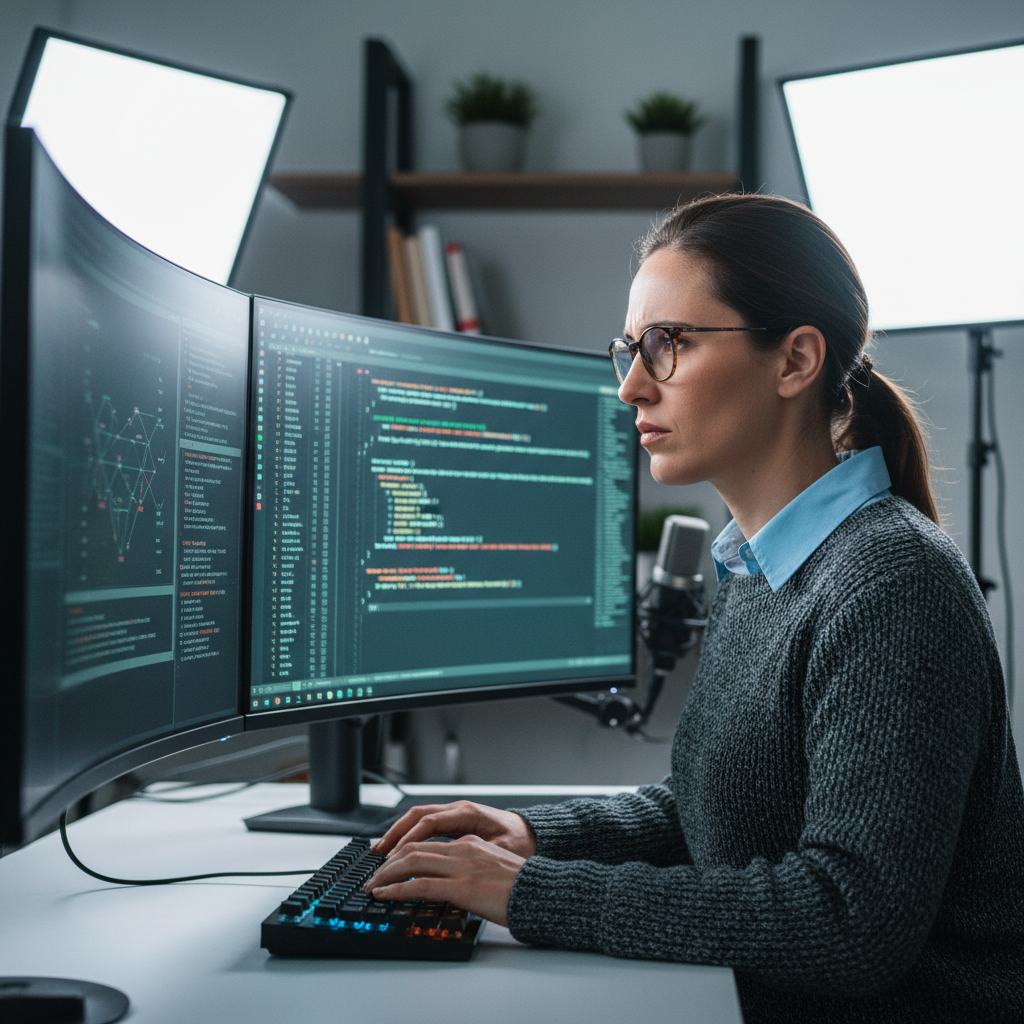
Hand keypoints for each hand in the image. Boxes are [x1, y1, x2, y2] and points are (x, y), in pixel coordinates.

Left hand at [363, 835, 524, 926]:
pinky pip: (420, 885)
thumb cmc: (523, 887)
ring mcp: (461, 866)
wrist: (543, 892)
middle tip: (372, 876)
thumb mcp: (493, 870)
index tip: (388, 865)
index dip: (402, 852)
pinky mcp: (461, 886)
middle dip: (387, 863)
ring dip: (386, 875)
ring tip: (372, 886)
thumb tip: (452, 885)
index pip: (427, 843)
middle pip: (413, 849)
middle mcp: (463, 848)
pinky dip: (396, 889)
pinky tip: (384, 895)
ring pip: (411, 863)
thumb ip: (471, 870)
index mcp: (470, 843)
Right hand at [371, 800, 537, 858]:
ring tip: (380, 852)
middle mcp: (459, 810)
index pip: (428, 823)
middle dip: (394, 835)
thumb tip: (449, 867)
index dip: (408, 841)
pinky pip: (426, 825)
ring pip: (418, 819)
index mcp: (468, 814)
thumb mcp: (500, 852)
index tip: (392, 859)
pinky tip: (400, 850)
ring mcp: (456, 814)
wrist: (536, 836)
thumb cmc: (523, 844)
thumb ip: (474, 855)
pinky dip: (410, 836)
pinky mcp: (456, 823)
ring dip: (398, 834)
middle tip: (376, 856)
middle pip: (417, 817)